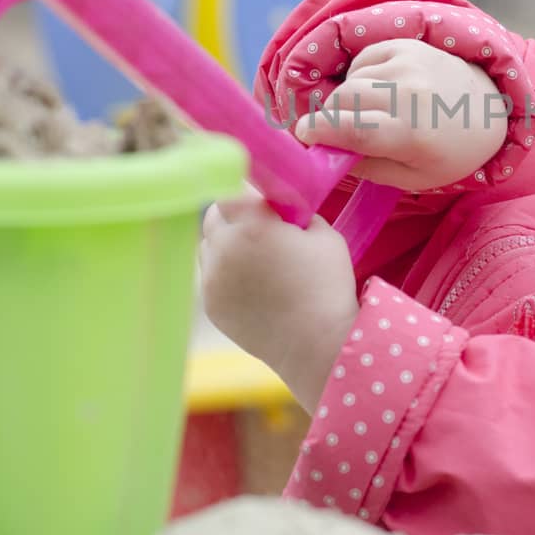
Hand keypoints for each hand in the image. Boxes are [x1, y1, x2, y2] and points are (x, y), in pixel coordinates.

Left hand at [198, 196, 357, 410]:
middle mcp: (224, 247)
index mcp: (252, 224)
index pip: (231, 190)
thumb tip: (280, 208)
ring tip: (256, 262)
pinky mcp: (210, 304)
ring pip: (207, 247)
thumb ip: (296, 212)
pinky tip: (252, 287)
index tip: (262, 204)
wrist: (317, 345)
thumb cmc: (327, 286)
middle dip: (233, 217)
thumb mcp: (324, 235)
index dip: (246, 195)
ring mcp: (212, 278)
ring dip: (225, 245)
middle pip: (213, 216)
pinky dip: (225, 275)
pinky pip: (210, 276)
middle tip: (258, 229)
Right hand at [294, 39, 507, 189]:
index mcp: (414, 135)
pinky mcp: (407, 45)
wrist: (487, 110)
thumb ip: (366, 166)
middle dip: (331, 117)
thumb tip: (325, 151)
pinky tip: (380, 91)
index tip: (302, 135)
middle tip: (335, 131)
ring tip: (370, 113)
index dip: (320, 131)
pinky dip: (361, 78)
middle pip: (344, 101)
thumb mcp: (411, 177)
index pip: (354, 130)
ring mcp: (409, 65)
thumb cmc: (447, 153)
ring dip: (348, 99)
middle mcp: (411, 94)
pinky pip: (362, 61)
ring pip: (350, 81)